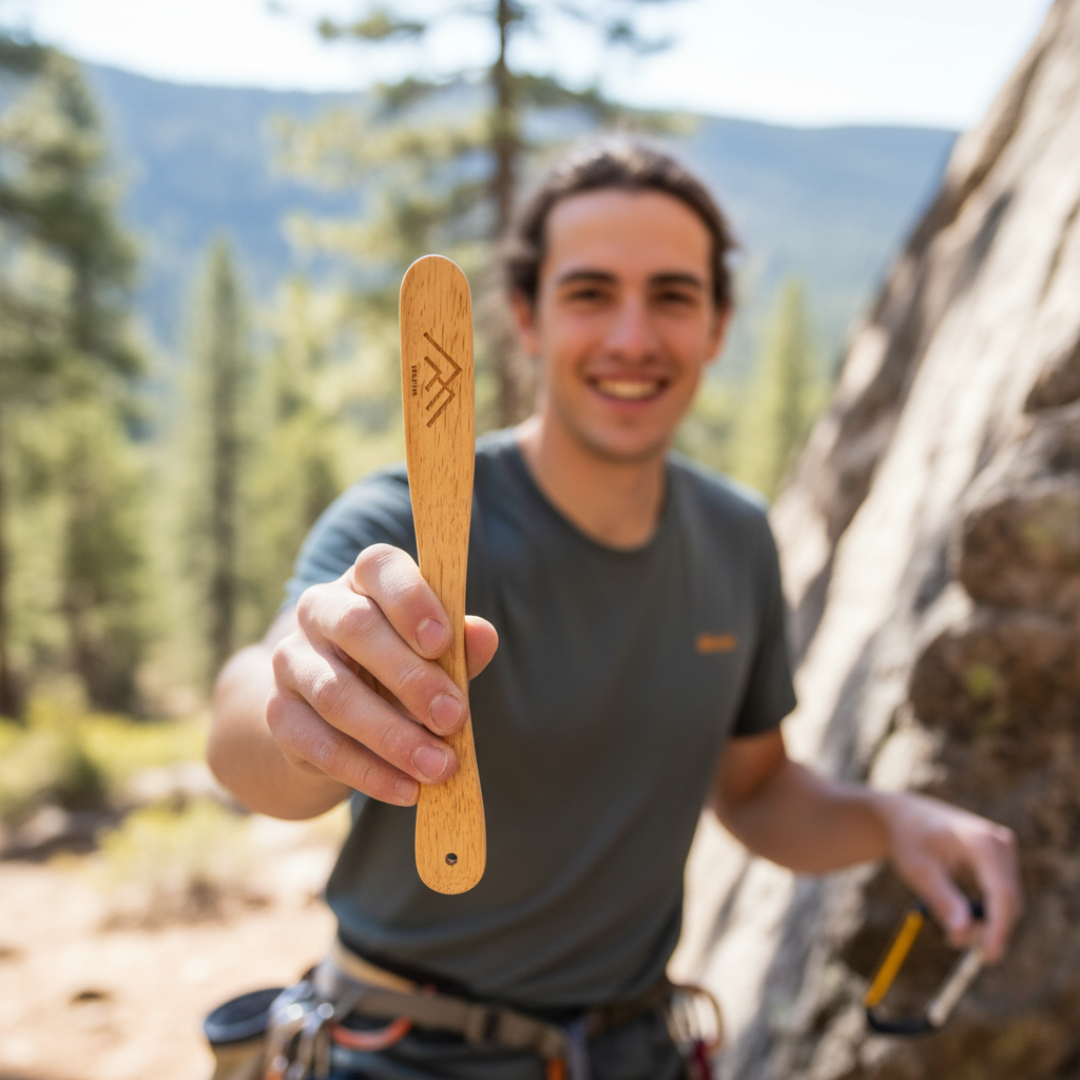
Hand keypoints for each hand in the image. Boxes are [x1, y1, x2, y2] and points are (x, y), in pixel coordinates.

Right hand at [266, 544, 498, 806]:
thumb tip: (483, 636)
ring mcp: (291, 660)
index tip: (443, 642)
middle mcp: (320, 610)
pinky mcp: (279, 713)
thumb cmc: (398, 669)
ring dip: (393, 736)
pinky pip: (320, 744)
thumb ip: (458, 646)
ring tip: (439, 767)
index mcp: (363, 581)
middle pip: (356, 629)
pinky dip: (368, 771)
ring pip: (336, 694)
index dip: (410, 599)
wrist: (329, 716)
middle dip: (411, 679)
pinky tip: (406, 789)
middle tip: (455, 719)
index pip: (378, 567)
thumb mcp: (432, 653)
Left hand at [879, 792, 1021, 962]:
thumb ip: (944, 902)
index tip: (987, 957)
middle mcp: (1000, 843)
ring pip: (1006, 901)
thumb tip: (964, 935)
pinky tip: (957, 911)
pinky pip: (1000, 894)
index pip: (1002, 893)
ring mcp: (1004, 850)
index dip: (999, 929)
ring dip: (984, 921)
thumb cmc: (910, 840)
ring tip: (947, 924)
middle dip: (988, 929)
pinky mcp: (1001, 859)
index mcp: (981, 841)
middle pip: (1008, 901)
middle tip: (953, 943)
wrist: (906, 816)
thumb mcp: (919, 871)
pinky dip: (982, 909)